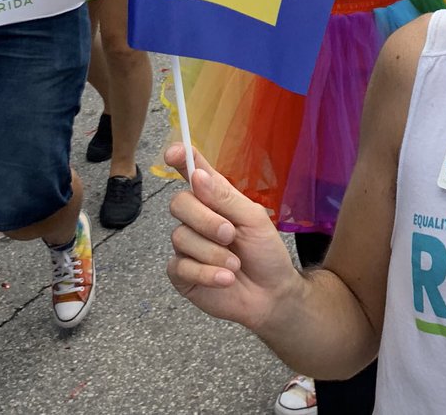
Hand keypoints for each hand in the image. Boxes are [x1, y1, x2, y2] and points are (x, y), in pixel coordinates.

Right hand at [165, 143, 298, 329]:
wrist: (271, 294)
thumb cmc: (265, 251)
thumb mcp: (253, 220)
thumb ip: (225, 197)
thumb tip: (196, 176)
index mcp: (215, 198)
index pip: (193, 172)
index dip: (181, 158)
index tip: (174, 152)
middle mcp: (196, 218)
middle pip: (179, 203)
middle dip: (206, 220)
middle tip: (230, 234)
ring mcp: (186, 246)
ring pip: (181, 237)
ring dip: (213, 252)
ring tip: (235, 264)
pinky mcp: (182, 273)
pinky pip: (180, 266)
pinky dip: (207, 273)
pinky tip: (225, 278)